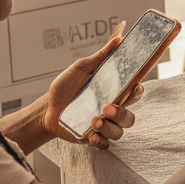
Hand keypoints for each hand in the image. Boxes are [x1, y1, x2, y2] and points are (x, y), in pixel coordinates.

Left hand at [42, 23, 143, 150]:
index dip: (138, 92)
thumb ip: (101, 55)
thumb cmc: (66, 86)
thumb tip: (118, 39)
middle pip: (130, 116)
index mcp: (113, 91)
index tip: (137, 87)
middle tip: (107, 107)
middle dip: (122, 113)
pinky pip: (104, 145)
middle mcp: (111, 109)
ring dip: (110, 128)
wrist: (46, 108)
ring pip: (119, 132)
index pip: (134, 93)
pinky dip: (100, 141)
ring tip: (95, 120)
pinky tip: (91, 135)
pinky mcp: (91, 137)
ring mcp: (103, 125)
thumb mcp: (82, 67)